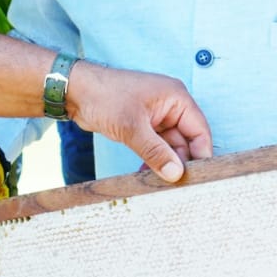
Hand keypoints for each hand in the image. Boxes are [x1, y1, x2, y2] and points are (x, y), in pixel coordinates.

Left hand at [64, 63, 212, 181]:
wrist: (75, 90)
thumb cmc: (104, 96)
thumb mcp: (132, 127)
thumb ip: (156, 152)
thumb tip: (176, 173)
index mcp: (176, 98)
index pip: (200, 130)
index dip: (201, 154)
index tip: (199, 178)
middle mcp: (170, 106)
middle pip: (186, 141)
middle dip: (179, 162)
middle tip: (175, 186)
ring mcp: (157, 117)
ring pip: (169, 147)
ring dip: (164, 164)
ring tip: (158, 184)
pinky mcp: (143, 126)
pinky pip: (155, 147)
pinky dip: (152, 160)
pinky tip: (145, 174)